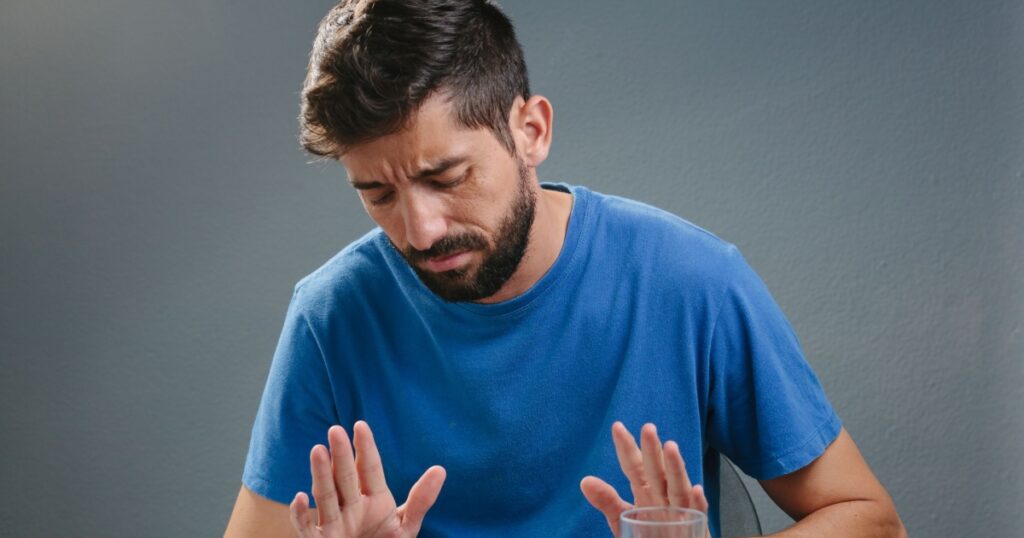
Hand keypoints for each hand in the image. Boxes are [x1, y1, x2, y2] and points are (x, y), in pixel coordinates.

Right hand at [289, 421, 445, 536]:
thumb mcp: (405, 526)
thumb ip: (420, 500)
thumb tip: (440, 469)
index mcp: (373, 499)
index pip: (369, 469)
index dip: (365, 448)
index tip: (360, 425)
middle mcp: (351, 507)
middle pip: (345, 477)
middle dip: (341, 456)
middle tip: (335, 430)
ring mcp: (334, 524)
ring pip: (325, 496)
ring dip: (320, 475)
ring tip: (317, 450)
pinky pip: (307, 528)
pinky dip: (300, 515)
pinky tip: (298, 498)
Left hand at [580, 422, 708, 537]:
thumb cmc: (648, 534)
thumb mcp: (621, 519)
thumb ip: (607, 501)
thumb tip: (585, 481)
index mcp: (644, 490)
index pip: (634, 465)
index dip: (626, 448)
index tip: (617, 427)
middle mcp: (662, 496)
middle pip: (657, 471)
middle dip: (652, 450)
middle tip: (648, 428)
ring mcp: (679, 510)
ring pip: (678, 487)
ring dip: (676, 468)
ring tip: (671, 447)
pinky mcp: (695, 526)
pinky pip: (697, 514)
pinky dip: (698, 503)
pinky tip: (697, 490)